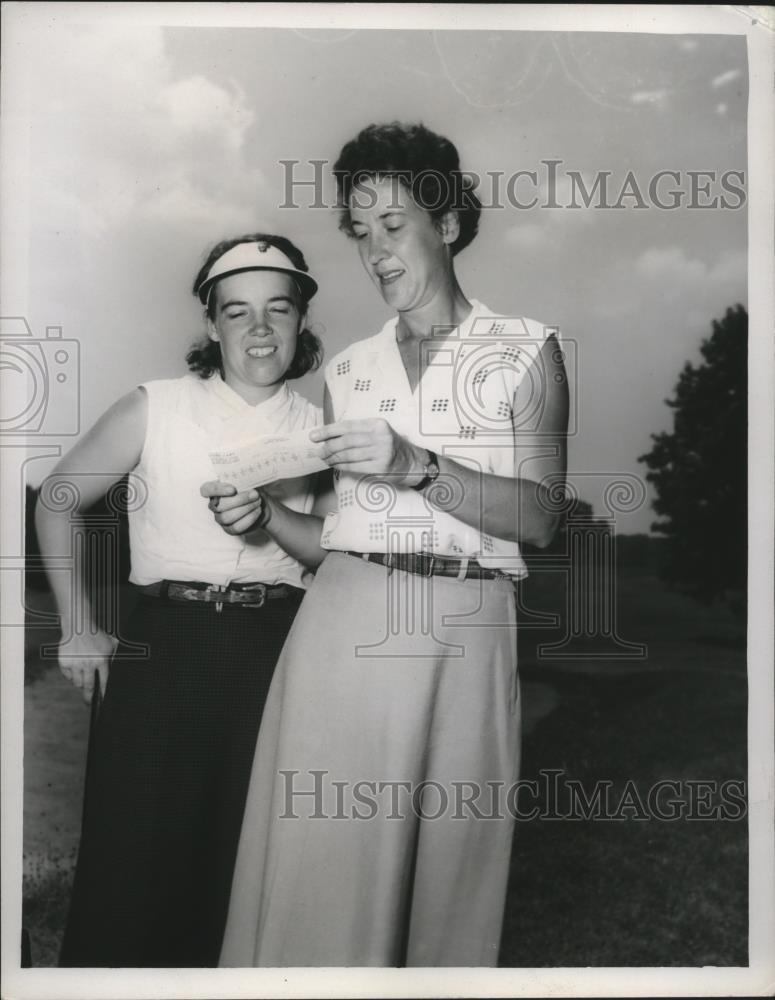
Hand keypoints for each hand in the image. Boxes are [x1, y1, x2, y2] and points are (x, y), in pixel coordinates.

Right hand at [59, 629, 116, 704]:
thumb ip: (115, 656)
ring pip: (77, 683)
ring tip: (83, 679)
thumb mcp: (110, 644)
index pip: (104, 682)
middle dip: (89, 697)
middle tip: (88, 702)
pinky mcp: (64, 662)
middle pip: (88, 687)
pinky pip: (67, 676)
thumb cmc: (96, 635)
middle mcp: (88, 663)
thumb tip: (120, 667)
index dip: (103, 693)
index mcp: (101, 660)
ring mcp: (75, 664)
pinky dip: (71, 676)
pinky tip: (75, 671)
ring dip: (80, 684)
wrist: (78, 627)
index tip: (102, 699)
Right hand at [200, 480, 268, 534]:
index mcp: (214, 490)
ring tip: (258, 502)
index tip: (233, 489)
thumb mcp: (246, 480)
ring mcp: (220, 518)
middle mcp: (213, 505)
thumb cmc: (250, 488)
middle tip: (255, 494)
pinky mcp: (230, 529)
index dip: (217, 490)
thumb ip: (241, 478)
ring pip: (227, 517)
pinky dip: (249, 518)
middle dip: (240, 500)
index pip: (206, 490)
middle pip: (220, 506)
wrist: (260, 503)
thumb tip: (244, 475)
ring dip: (246, 508)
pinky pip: (236, 527)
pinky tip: (257, 510)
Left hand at [310, 419, 424, 482]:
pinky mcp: (380, 467)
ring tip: (325, 459)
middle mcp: (379, 436)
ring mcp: (380, 452)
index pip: (347, 426)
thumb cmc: (389, 445)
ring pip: (349, 455)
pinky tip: (336, 466)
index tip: (314, 436)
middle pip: (346, 441)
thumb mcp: (377, 432)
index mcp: (376, 424)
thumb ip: (358, 432)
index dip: (328, 431)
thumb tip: (330, 436)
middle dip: (328, 447)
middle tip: (318, 451)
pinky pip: (354, 466)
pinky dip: (342, 466)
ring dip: (333, 458)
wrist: (410, 462)